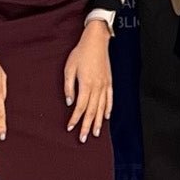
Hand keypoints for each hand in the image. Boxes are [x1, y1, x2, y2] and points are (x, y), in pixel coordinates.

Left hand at [64, 21, 112, 142]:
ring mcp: (105, 85)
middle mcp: (97, 87)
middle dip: (86, 125)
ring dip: (98, 122)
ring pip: (102, 107)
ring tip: (95, 133)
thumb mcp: (69, 68)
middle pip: (92, 111)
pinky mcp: (109, 81)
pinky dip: (108, 109)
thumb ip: (69, 87)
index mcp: (86, 84)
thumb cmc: (81, 53)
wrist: (96, 41)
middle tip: (83, 138)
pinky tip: (106, 117)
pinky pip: (110, 99)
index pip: (80, 107)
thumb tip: (69, 102)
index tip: (71, 128)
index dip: (75, 118)